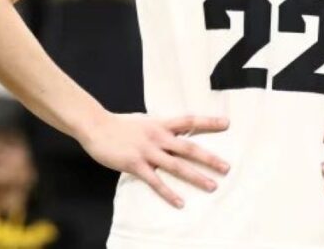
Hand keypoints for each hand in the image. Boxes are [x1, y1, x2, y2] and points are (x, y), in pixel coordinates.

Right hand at [78, 113, 230, 208]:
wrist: (96, 126)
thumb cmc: (120, 124)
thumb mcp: (145, 121)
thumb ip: (160, 127)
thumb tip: (174, 130)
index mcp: (161, 124)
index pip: (189, 121)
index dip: (208, 121)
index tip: (227, 123)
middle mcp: (158, 137)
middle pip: (189, 147)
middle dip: (209, 158)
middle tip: (226, 168)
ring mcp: (147, 151)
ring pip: (177, 165)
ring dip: (196, 176)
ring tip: (212, 186)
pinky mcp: (135, 164)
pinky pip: (155, 182)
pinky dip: (168, 193)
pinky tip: (180, 202)